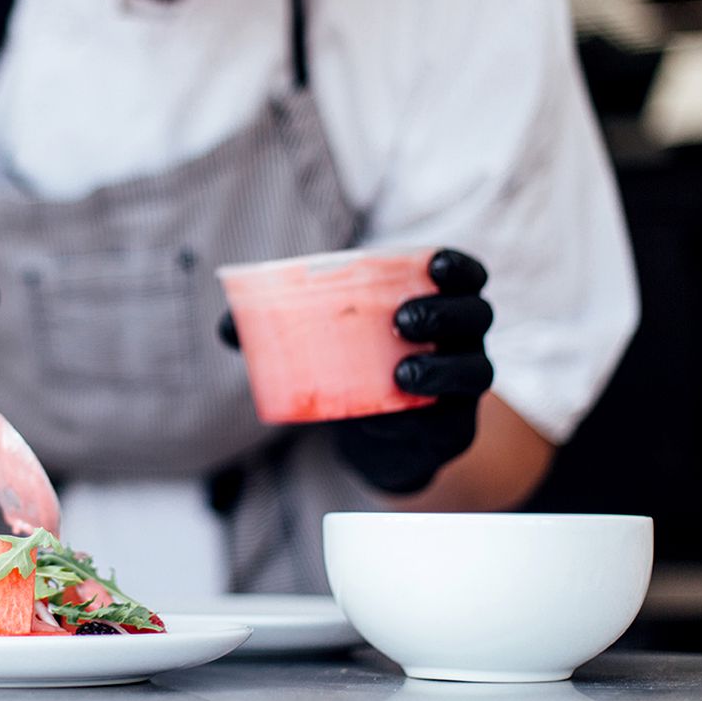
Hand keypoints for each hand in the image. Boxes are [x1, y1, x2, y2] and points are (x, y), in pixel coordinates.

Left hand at [216, 249, 494, 494]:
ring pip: (476, 369)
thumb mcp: (322, 342)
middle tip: (401, 319)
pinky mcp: (453, 429)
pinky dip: (427, 414)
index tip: (435, 264)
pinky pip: (453, 420)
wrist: (373, 436)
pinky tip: (393, 413)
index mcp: (433, 303)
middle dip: (446, 313)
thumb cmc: (352, 368)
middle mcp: (460, 340)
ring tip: (404, 374)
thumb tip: (225, 325)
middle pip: (476, 315)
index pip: (464, 276)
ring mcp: (462, 386)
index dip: (458, 266)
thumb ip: (275, 330)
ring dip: (444, 367)